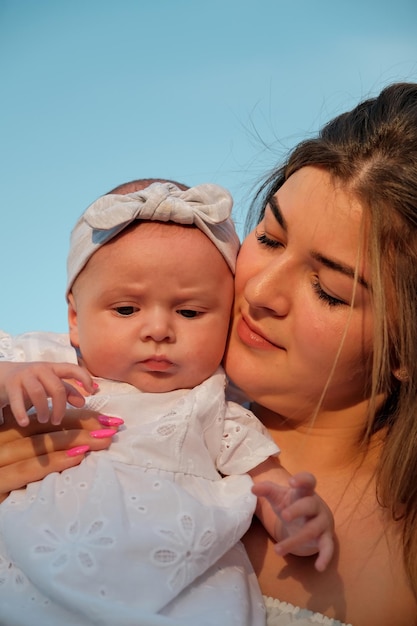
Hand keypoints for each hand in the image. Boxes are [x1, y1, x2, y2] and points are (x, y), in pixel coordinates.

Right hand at [0, 361, 95, 425]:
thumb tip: (83, 402)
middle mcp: (40, 369)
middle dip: (60, 406)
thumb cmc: (32, 382)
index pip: (72, 369)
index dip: (84, 378)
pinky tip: (24, 423)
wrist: (2, 375)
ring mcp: (25, 375)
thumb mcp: (50, 384)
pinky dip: (22, 413)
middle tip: (57, 420)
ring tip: (44, 420)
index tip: (93, 391)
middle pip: (57, 387)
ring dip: (43, 410)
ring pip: (38, 393)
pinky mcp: (11, 384)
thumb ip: (68, 391)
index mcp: (53, 368)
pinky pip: (17, 400)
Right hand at [0, 406, 121, 502]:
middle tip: (113, 426)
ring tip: (104, 439)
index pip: (47, 420)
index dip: (78, 417)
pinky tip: (78, 458)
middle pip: (46, 427)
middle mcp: (0, 441)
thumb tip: (80, 442)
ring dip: (75, 440)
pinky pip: (27, 469)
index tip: (107, 418)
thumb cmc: (2, 482)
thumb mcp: (18, 460)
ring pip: (39, 444)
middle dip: (82, 425)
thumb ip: (39, 448)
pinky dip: (53, 462)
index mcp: (7, 433)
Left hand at [252, 471, 334, 571]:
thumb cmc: (292, 504)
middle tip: (284, 516)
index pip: (308, 480)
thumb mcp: (279, 497)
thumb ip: (267, 490)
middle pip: (309, 505)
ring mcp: (323, 522)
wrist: (310, 520)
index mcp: (305, 492)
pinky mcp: (326, 538)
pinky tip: (319, 567)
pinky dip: (325, 557)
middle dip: (297, 510)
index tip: (291, 482)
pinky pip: (328, 547)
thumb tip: (252, 488)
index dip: (302, 480)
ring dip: (295, 540)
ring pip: (312, 530)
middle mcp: (316, 505)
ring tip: (277, 550)